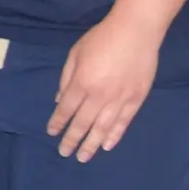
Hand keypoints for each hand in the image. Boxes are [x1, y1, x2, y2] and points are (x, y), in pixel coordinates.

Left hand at [51, 14, 161, 161]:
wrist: (136, 31)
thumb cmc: (101, 39)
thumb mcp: (75, 54)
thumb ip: (66, 79)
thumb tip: (58, 101)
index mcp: (82, 83)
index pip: (66, 109)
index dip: (58, 123)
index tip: (52, 133)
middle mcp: (100, 95)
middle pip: (83, 123)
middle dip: (72, 139)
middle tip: (65, 153)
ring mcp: (120, 99)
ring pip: (103, 128)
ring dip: (92, 144)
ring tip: (83, 157)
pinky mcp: (137, 99)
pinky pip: (124, 122)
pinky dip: (115, 135)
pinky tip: (107, 146)